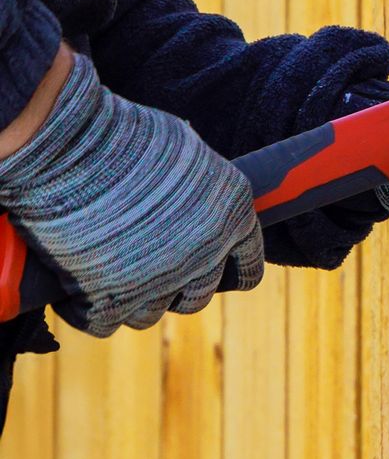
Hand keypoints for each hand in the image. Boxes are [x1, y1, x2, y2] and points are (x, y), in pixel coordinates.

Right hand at [0, 51, 263, 335]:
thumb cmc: (126, 135)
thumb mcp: (187, 153)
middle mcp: (203, 258)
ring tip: (110, 271)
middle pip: (197, 296)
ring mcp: (156, 283)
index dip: (229, 270)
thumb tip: (196, 197)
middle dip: (177, 285)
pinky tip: (78, 291)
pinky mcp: (107, 298)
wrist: (69, 146)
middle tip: (149, 263)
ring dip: (134, 298)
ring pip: (151, 313)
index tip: (215, 270)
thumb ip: (201, 188)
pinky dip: (88, 310)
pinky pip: (104, 323)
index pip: (248, 269)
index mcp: (234, 220)